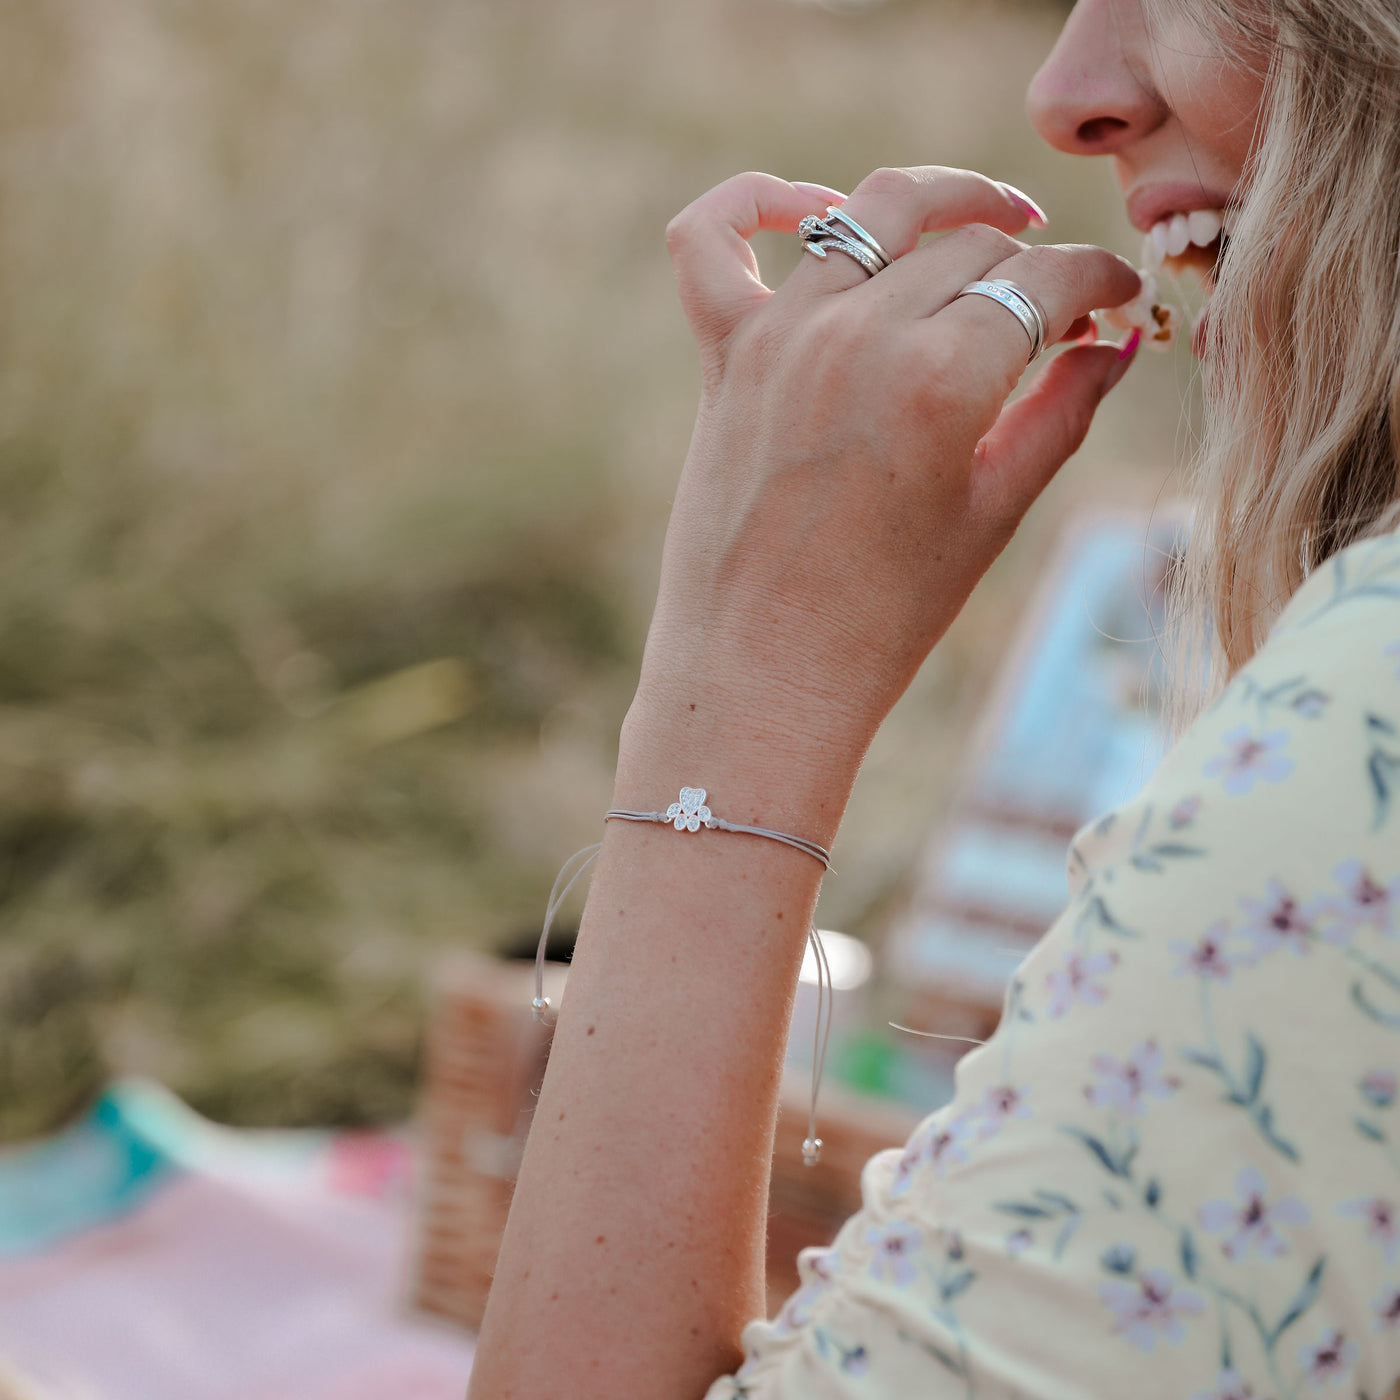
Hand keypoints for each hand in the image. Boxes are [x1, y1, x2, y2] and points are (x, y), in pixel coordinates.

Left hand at [627, 166, 1140, 806]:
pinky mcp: (724, 356)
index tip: (1117, 296)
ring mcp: (782, 336)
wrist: (762, 675)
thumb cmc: (885, 617)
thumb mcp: (991, 516)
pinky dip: (758, 200)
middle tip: (1054, 306)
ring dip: (941, 208)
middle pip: (971, 244)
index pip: (1044, 279)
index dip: (1098, 278)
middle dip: (1031, 263)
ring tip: (984, 225)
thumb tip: (1113, 346)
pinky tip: (813, 204)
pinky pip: (713, 238)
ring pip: (875, 213)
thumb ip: (1059, 415)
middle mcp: (860, 335)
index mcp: (942, 379)